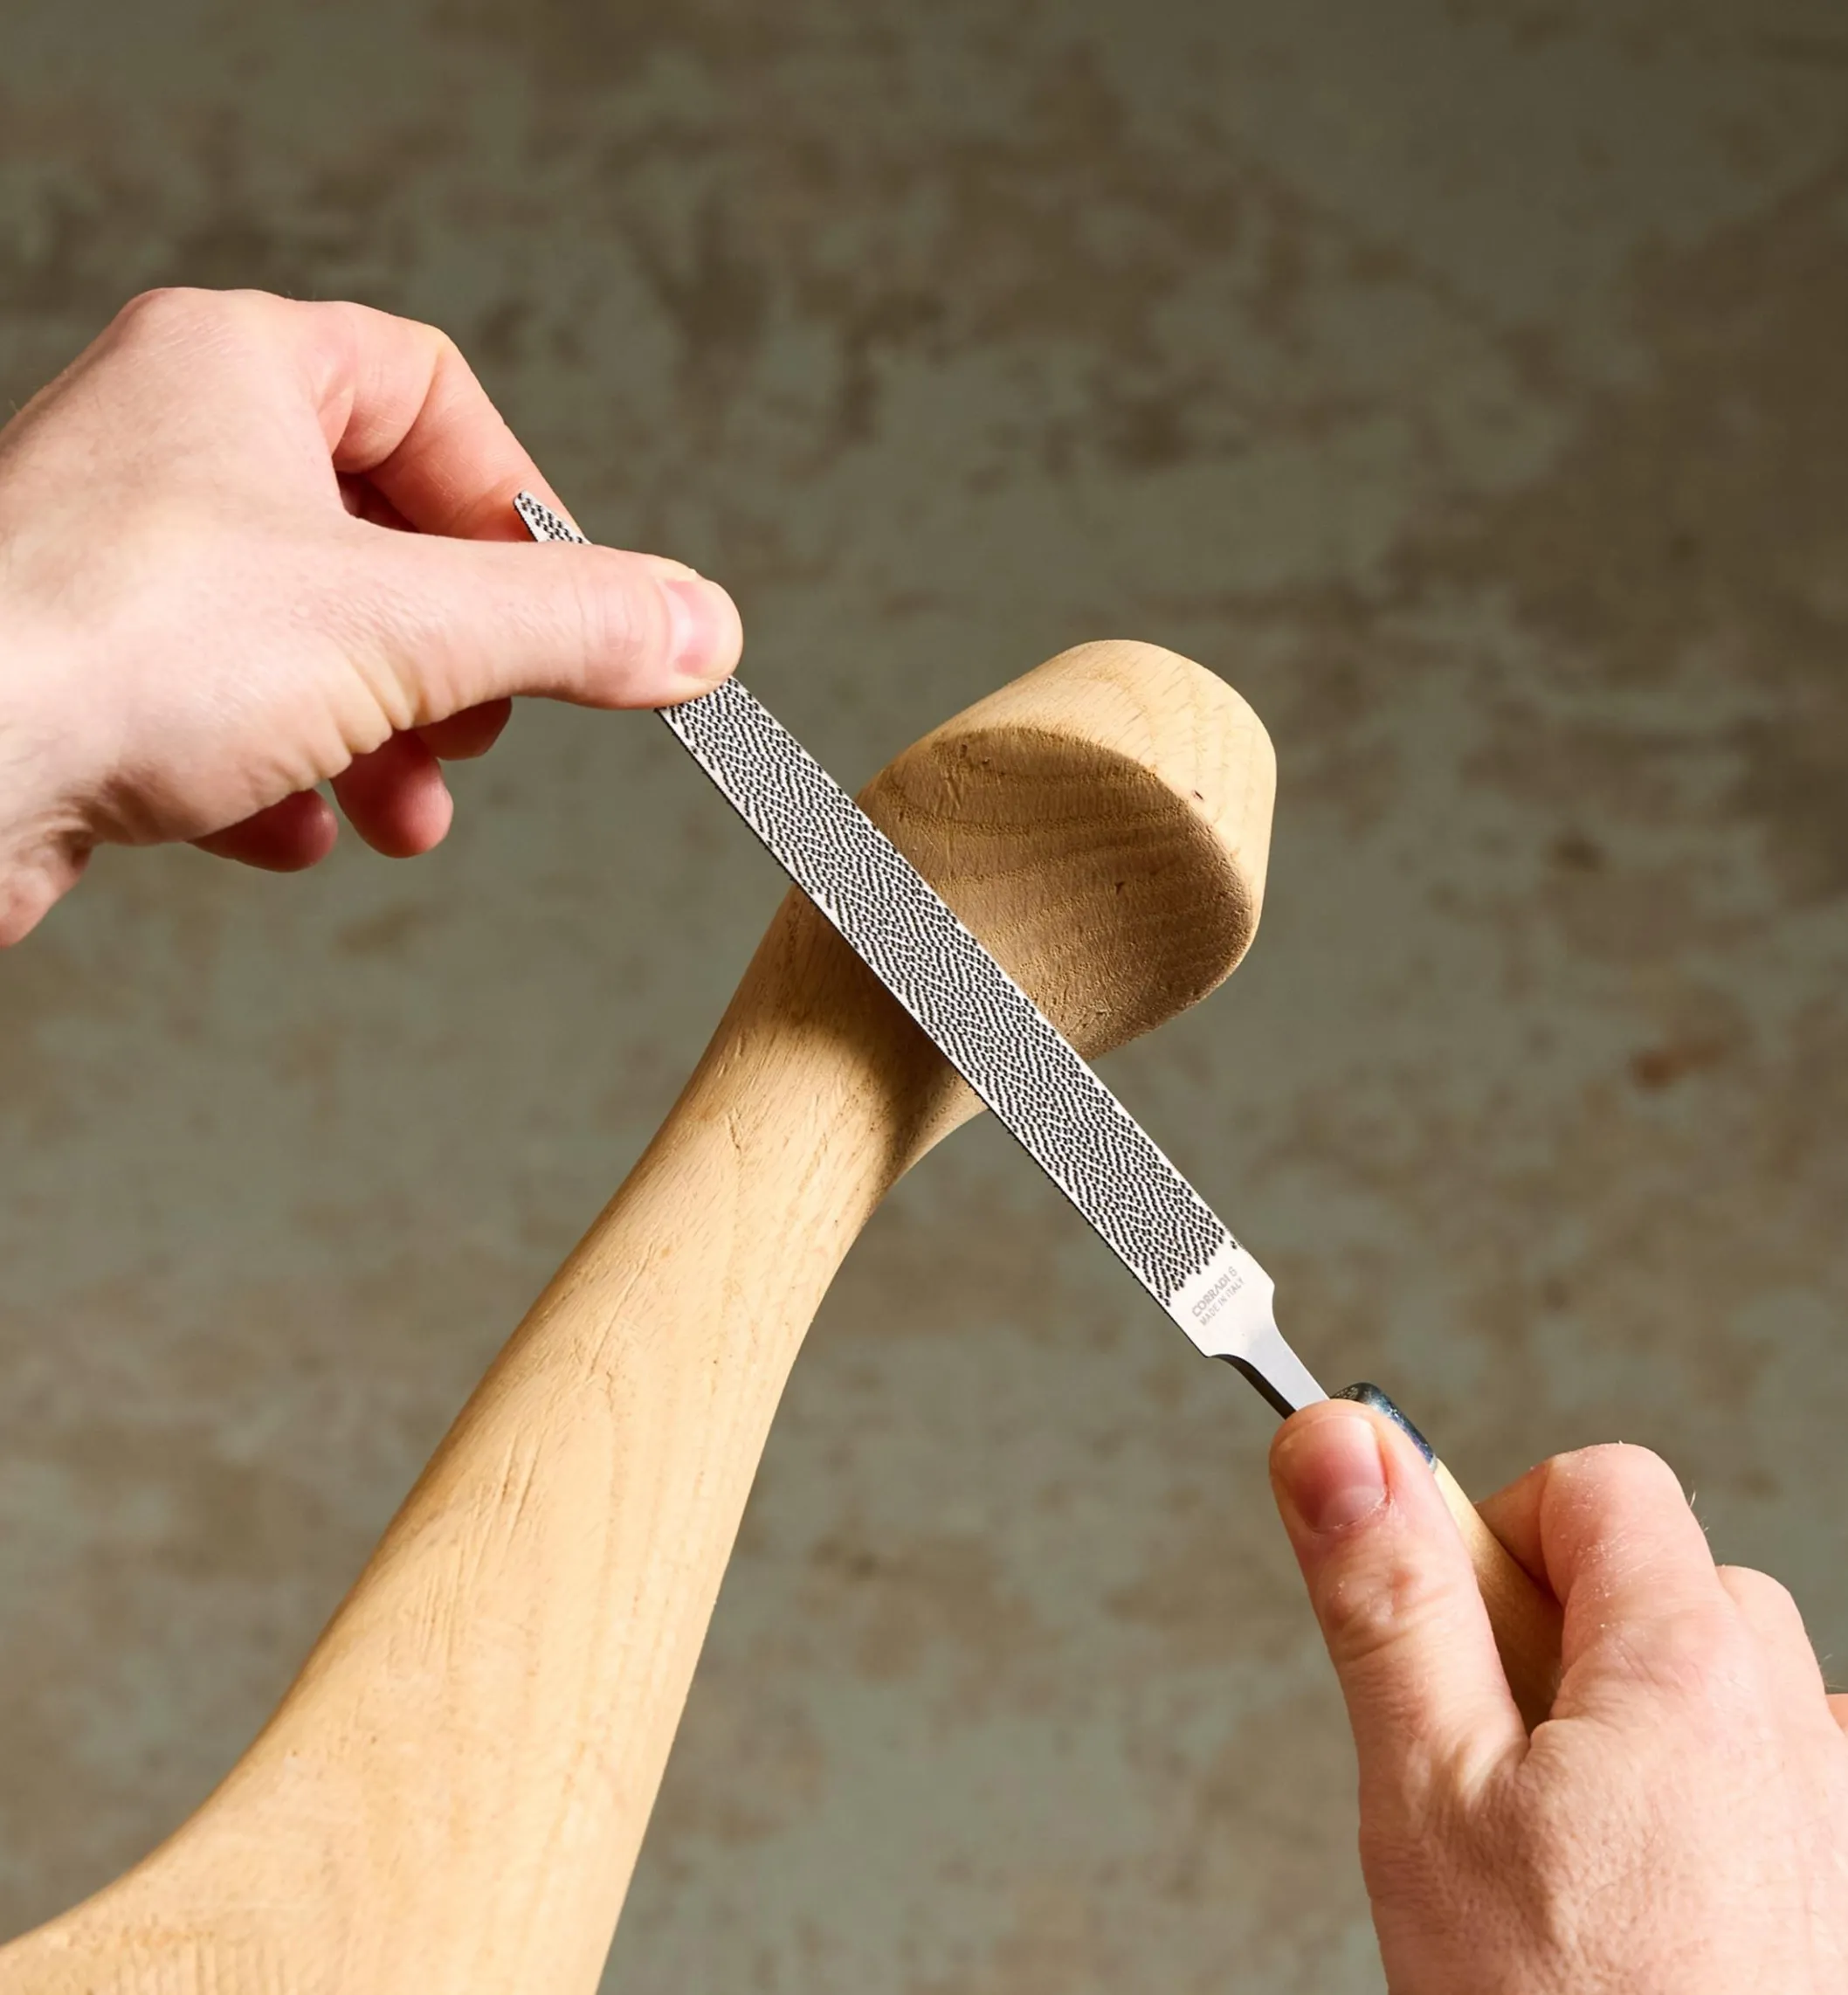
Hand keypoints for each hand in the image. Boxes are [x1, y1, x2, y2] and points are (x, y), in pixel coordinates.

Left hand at [0, 287, 742, 943]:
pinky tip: (286, 833)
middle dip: (449, 658)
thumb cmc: (111, 648)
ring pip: (308, 640)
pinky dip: (280, 783)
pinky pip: (222, 715)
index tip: (565, 607)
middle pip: (380, 532)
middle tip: (471, 726)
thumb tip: (703, 630)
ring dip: (381, 740)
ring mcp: (119, 562)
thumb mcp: (407, 629)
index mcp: (235, 367)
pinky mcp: (82, 675)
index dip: (518, 506)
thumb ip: (573, 626)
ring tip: (401, 812)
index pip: (433, 395)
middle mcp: (170, 445)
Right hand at [1271, 1401, 1847, 1993]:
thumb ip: (1386, 1595)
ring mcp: (1842, 1808)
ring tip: (1564, 1854)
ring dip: (1633, 1722)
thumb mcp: (1424, 1793)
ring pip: (1717, 1682)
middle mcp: (1800, 1717)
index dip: (1497, 1534)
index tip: (1447, 1634)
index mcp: (1691, 1665)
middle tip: (1489, 1769)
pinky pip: (1777, 1777)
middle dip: (1559, 1638)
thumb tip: (1338, 1440)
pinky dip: (1707, 1800)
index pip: (1597, 1483)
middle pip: (1659, 1580)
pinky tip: (1650, 1903)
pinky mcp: (1847, 1882)